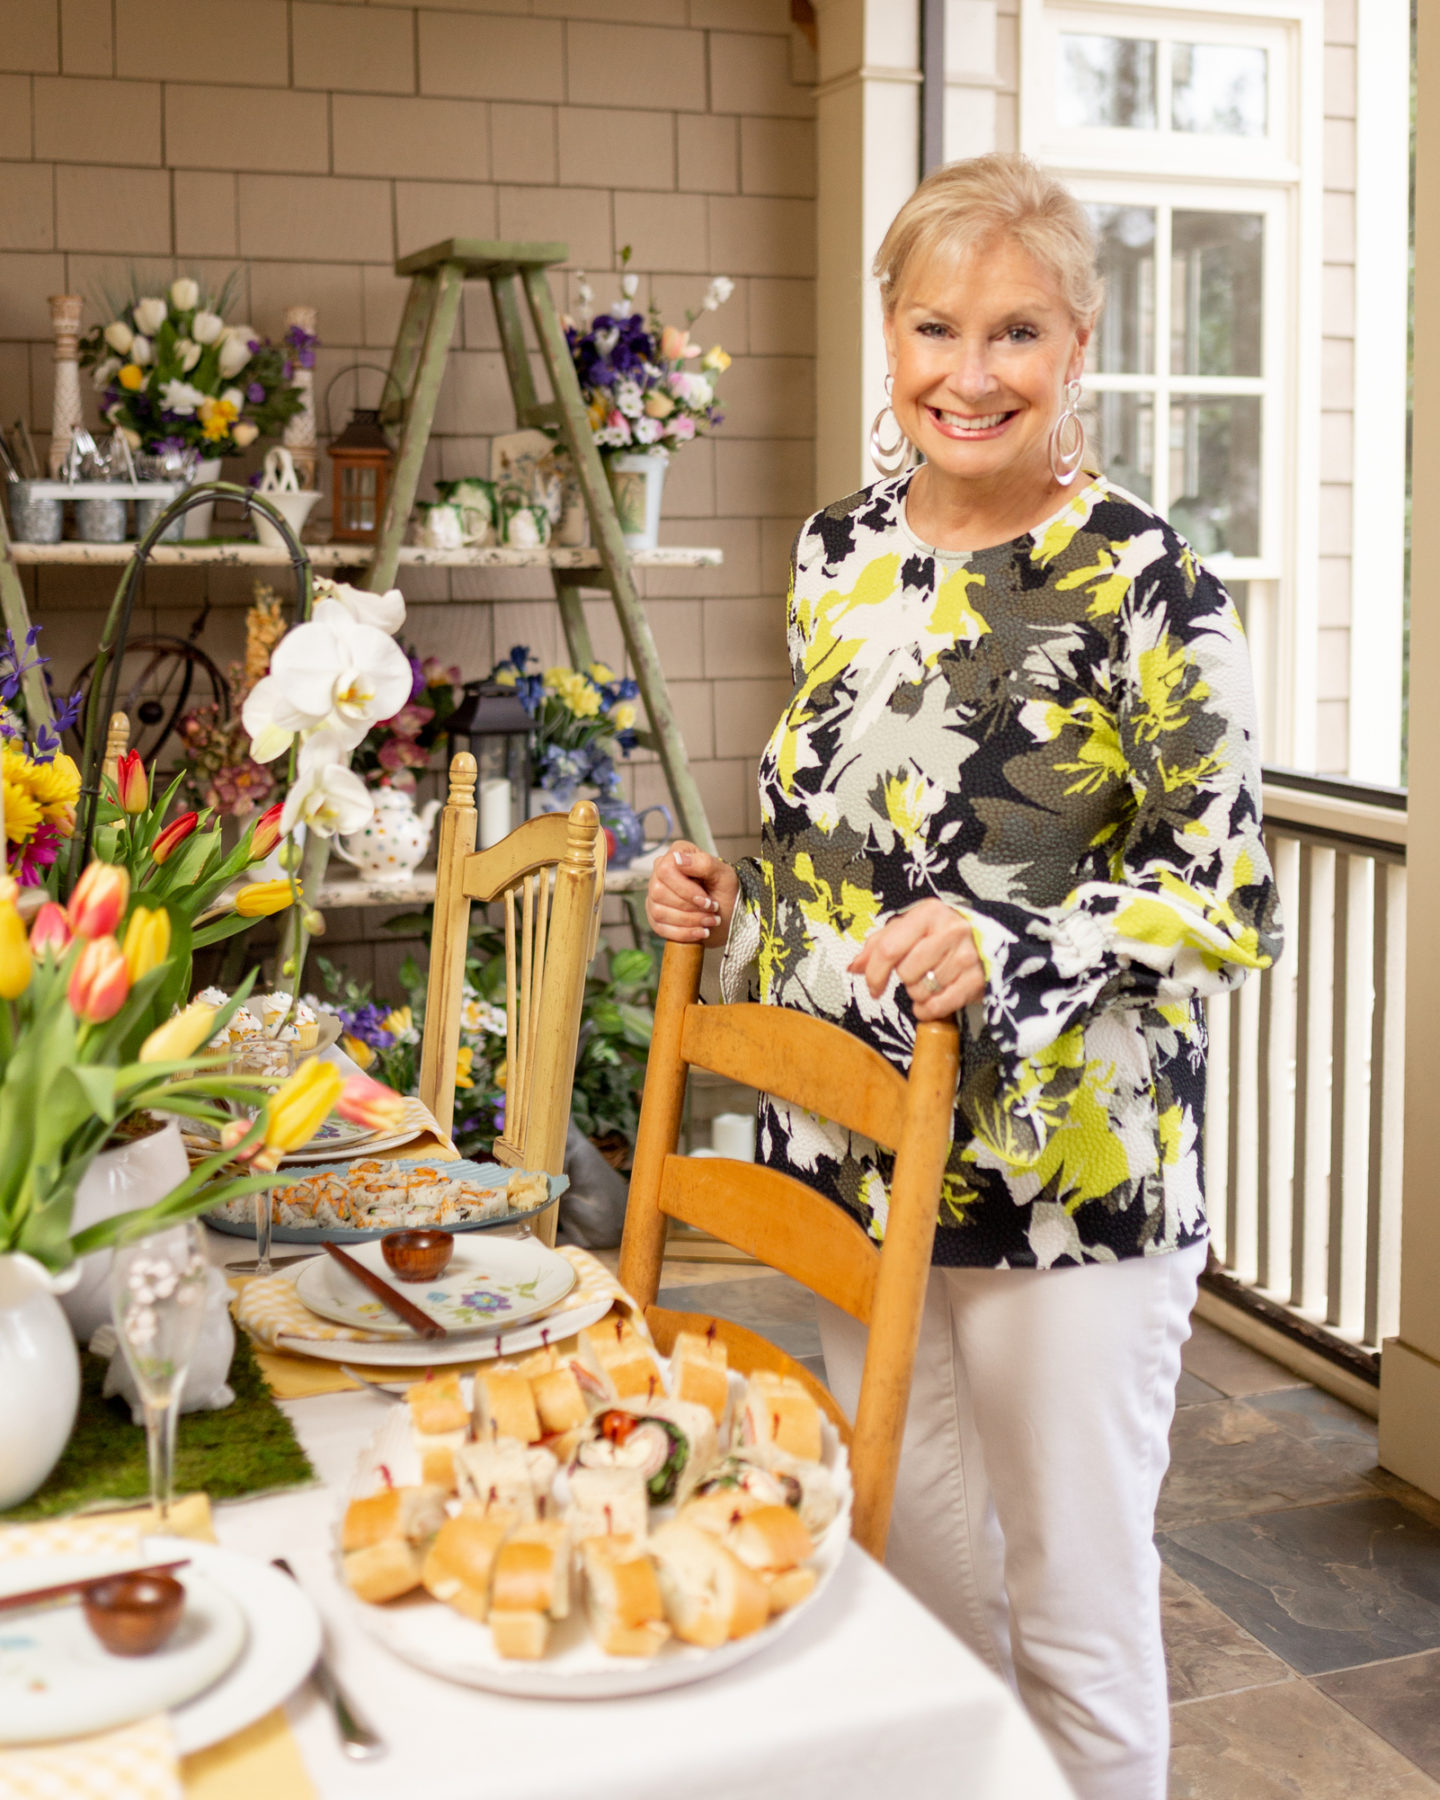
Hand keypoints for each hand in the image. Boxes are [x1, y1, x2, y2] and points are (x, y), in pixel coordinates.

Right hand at [646, 843, 739, 947]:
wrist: (729, 916)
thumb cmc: (726, 891)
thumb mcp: (724, 875)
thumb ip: (704, 863)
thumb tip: (678, 858)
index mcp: (677, 855)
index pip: (666, 869)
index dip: (685, 889)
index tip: (707, 900)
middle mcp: (660, 873)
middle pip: (659, 892)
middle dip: (690, 908)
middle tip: (712, 912)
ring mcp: (654, 896)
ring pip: (659, 911)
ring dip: (689, 921)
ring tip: (710, 921)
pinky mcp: (655, 917)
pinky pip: (659, 928)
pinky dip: (684, 933)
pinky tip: (700, 932)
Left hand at [848, 898, 984, 1020]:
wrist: (988, 940)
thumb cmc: (941, 933)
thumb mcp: (911, 928)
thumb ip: (880, 944)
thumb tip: (854, 967)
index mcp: (928, 914)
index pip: (889, 948)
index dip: (875, 973)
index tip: (874, 987)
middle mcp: (950, 931)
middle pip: (905, 972)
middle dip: (905, 979)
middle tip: (918, 972)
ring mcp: (966, 956)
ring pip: (921, 991)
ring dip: (919, 993)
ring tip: (931, 980)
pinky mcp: (977, 981)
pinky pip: (938, 1007)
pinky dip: (929, 1009)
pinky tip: (935, 998)